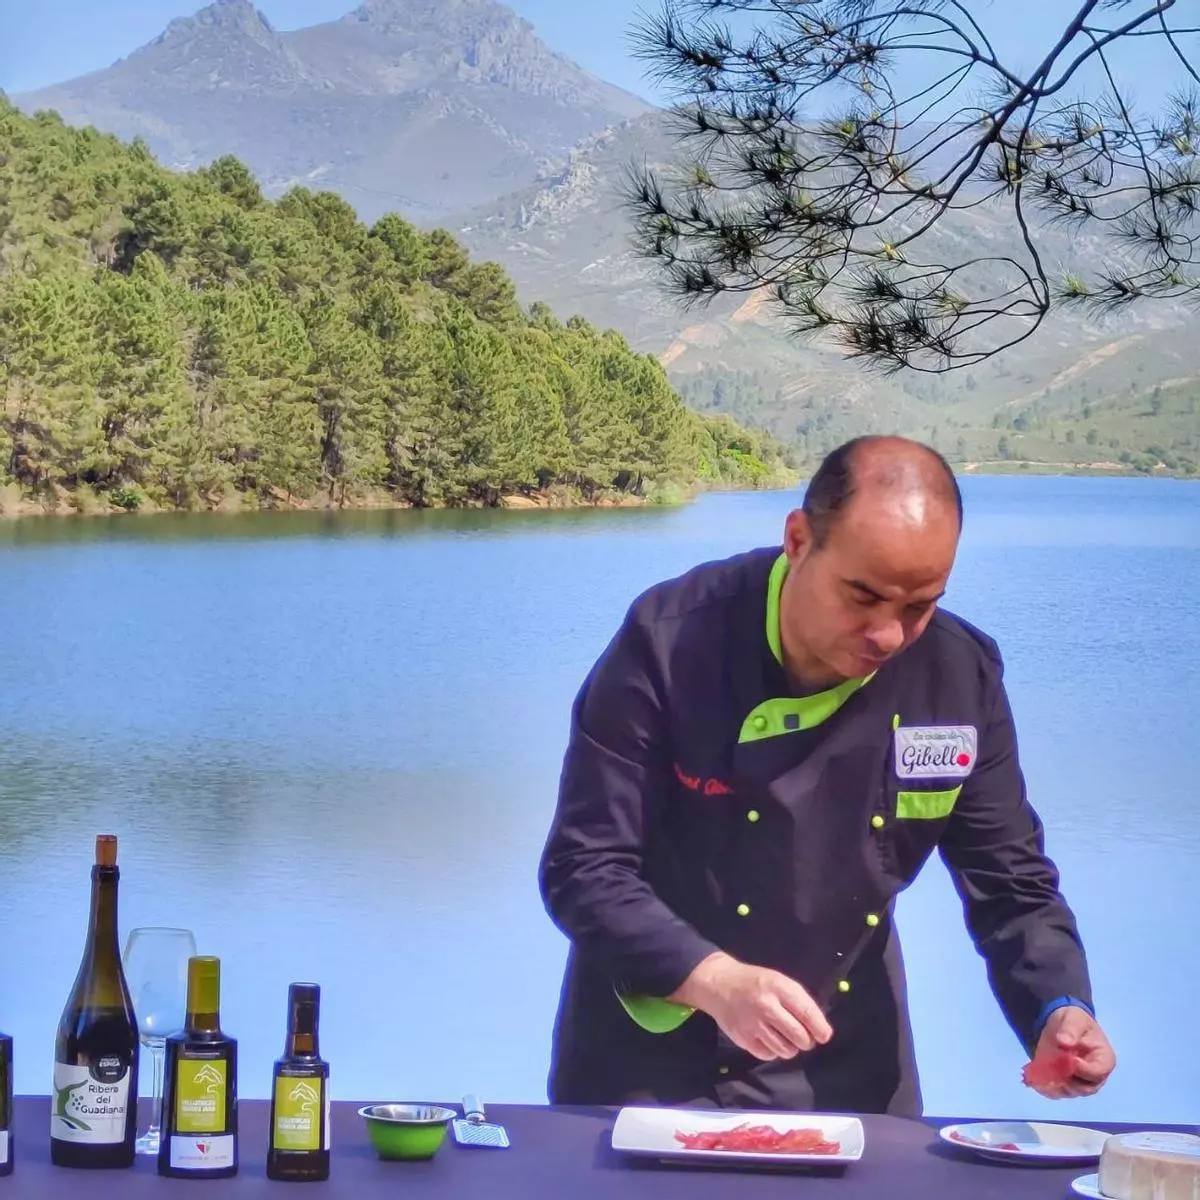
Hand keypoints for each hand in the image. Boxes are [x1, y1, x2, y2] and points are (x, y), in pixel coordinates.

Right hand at [668, 952, 832, 1060]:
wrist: (720, 984)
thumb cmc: (756, 982)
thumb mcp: (778, 980)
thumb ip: (798, 1001)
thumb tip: (820, 1028)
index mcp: (778, 987)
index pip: (807, 1013)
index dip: (820, 1028)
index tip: (824, 1036)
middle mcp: (766, 1006)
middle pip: (799, 1036)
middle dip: (806, 1041)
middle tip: (803, 1038)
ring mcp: (754, 1024)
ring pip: (786, 1050)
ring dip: (791, 1048)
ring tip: (785, 1037)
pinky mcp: (744, 1039)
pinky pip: (769, 1055)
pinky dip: (773, 1050)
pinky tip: (769, 1038)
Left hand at [1029, 1006, 1115, 1098]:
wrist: (1061, 1025)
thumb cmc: (1073, 1021)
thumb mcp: (1074, 1019)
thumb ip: (1070, 1029)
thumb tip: (1064, 1042)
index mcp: (1104, 1060)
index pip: (1098, 1072)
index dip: (1083, 1069)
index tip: (1069, 1059)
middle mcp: (1094, 1077)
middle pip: (1083, 1088)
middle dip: (1065, 1079)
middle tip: (1049, 1067)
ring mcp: (1079, 1083)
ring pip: (1067, 1092)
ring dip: (1052, 1085)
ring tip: (1037, 1073)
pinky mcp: (1064, 1085)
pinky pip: (1055, 1093)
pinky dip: (1043, 1087)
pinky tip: (1032, 1079)